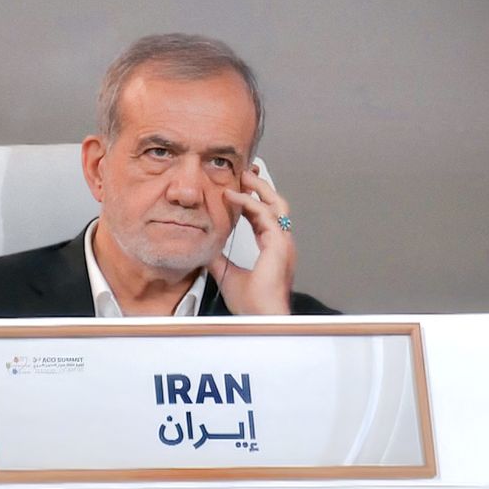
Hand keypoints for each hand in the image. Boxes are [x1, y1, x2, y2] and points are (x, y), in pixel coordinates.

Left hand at [208, 168, 294, 314]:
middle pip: (276, 204)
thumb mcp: (227, 274)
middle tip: (245, 171)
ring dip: (258, 187)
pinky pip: (265, 214)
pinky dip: (249, 202)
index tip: (238, 189)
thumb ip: (219, 259)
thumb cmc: (251, 303)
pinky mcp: (279, 244)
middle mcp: (281, 242)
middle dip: (261, 186)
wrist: (260, 317)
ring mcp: (283, 242)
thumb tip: (205, 248)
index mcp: (273, 248)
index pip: (265, 217)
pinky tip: (232, 196)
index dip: (253, 201)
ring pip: (275, 203)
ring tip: (243, 175)